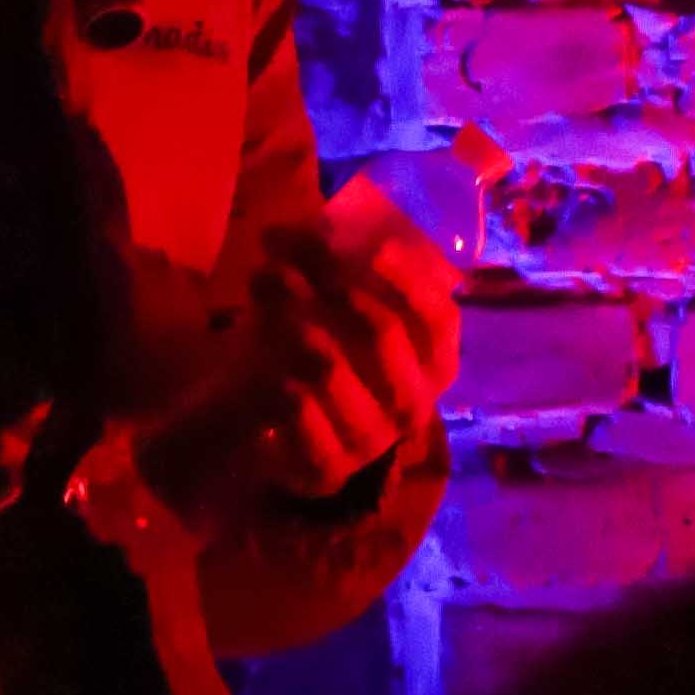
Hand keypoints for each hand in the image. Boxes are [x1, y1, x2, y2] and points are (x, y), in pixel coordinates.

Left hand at [242, 176, 459, 506]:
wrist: (254, 429)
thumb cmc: (305, 351)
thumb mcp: (322, 303)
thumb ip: (329, 264)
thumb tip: (307, 224)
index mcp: (430, 364)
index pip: (441, 320)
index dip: (412, 279)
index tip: (375, 245)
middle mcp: (412, 405)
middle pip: (384, 332)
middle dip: (330, 281)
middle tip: (283, 253)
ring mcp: (371, 442)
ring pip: (330, 364)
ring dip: (289, 317)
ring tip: (260, 285)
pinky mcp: (326, 470)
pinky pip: (295, 407)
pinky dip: (272, 372)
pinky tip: (262, 361)